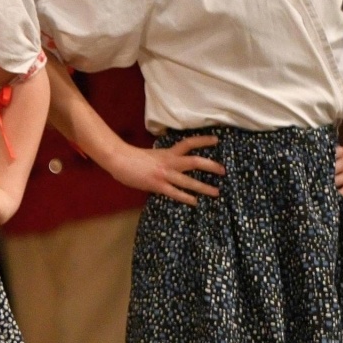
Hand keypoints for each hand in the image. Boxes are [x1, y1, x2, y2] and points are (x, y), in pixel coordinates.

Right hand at [104, 134, 224, 206]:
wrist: (119, 159)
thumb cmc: (131, 157)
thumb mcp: (151, 156)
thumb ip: (162, 160)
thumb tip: (169, 165)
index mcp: (167, 152)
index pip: (188, 143)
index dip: (203, 141)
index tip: (217, 140)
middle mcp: (169, 162)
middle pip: (195, 162)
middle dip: (211, 166)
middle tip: (223, 171)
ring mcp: (165, 174)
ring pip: (189, 181)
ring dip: (204, 187)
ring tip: (216, 192)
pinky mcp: (158, 185)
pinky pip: (176, 193)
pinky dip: (187, 198)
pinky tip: (195, 202)